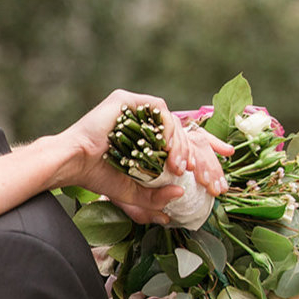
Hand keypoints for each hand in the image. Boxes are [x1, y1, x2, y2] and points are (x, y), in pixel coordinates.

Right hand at [57, 89, 232, 221]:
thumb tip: (179, 197)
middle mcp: (144, 121)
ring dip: (183, 147)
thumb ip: (155, 198)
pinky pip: (159, 111)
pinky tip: (170, 152)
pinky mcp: (127, 101)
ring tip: (182, 169)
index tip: (227, 157)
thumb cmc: (96, 176)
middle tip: (205, 176)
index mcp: (147, 138)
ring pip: (174, 122)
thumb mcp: (132, 193)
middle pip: (185, 131)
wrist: (71, 164)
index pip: (184, 138)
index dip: (208, 147)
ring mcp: (136, 109)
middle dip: (202, 155)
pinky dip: (169, 130)